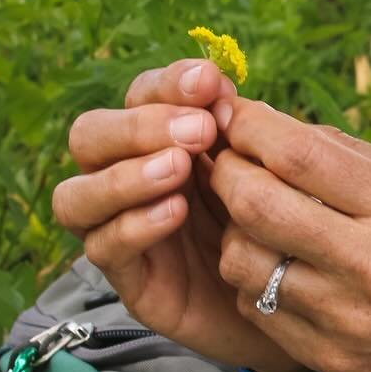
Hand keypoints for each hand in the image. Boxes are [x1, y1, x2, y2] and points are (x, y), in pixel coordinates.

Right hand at [52, 60, 310, 371]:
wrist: (294, 288)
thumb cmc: (278, 214)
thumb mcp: (267, 164)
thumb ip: (241, 128)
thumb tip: (220, 90)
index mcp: (164, 138)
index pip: (140, 95)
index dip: (168, 83)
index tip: (209, 83)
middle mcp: (130, 176)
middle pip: (89, 135)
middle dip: (139, 125)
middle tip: (198, 131)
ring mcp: (121, 227)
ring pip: (76, 195)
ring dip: (125, 175)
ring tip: (178, 168)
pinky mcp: (131, 278)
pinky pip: (104, 248)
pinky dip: (135, 224)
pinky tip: (176, 212)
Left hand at [208, 97, 370, 371]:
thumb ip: (353, 158)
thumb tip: (279, 130)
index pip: (301, 156)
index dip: (253, 128)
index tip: (236, 114)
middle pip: (258, 206)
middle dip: (226, 171)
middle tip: (224, 157)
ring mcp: (349, 320)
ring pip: (244, 263)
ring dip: (235, 229)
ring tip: (253, 215)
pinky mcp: (333, 360)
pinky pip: (259, 310)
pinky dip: (255, 278)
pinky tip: (277, 263)